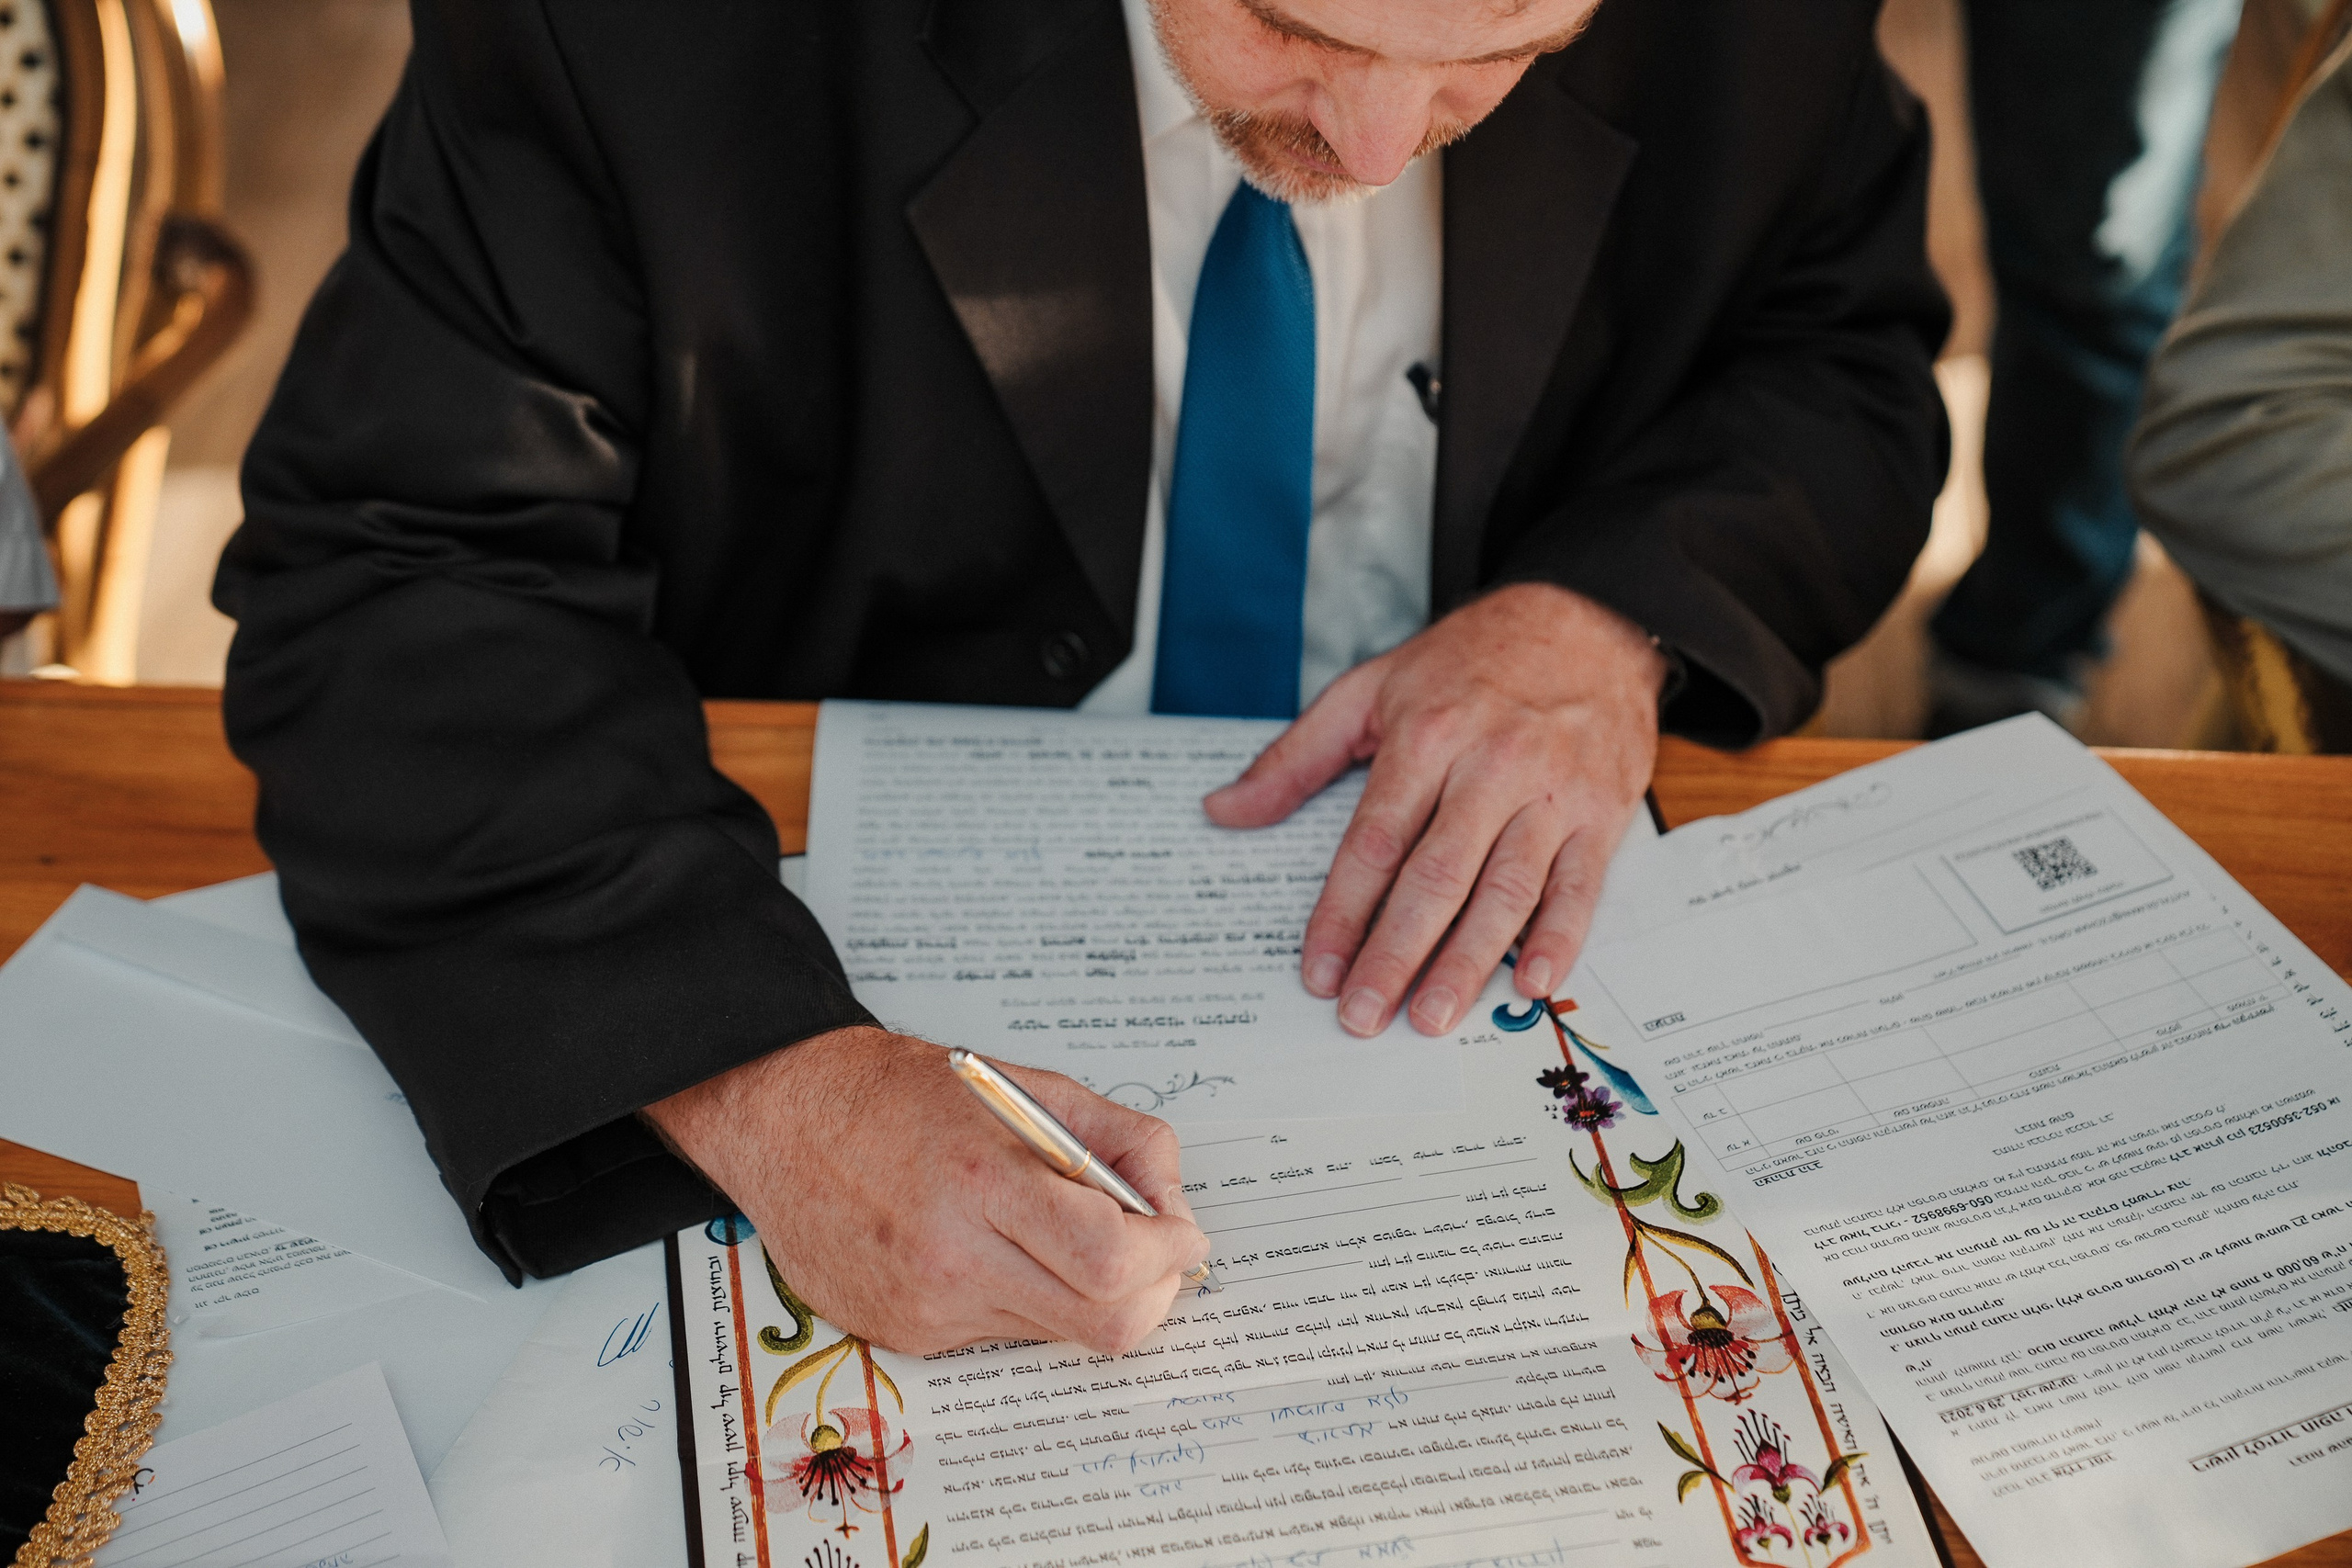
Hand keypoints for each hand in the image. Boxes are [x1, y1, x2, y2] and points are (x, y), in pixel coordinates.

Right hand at [643, 1027, 1209, 1355]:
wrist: (785, 1120)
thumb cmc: (900, 1096)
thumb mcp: (1027, 1085)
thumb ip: (1119, 1138)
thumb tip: (1173, 1205)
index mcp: (984, 1181)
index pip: (1112, 1260)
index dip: (1168, 1253)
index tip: (1181, 1233)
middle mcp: (952, 1259)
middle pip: (1103, 1326)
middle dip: (1151, 1292)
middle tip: (1150, 1251)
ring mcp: (926, 1308)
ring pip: (1057, 1335)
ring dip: (1084, 1292)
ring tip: (1054, 1230)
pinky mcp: (905, 1337)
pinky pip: (1002, 1336)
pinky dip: (1025, 1297)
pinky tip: (991, 1246)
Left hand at [1206, 582, 1666, 1035]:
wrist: (1587, 622)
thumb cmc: (1472, 660)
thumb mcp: (1370, 689)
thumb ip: (1294, 757)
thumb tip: (1224, 810)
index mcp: (1426, 737)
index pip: (1373, 843)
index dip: (1342, 913)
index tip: (1318, 969)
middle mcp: (1490, 766)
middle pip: (1435, 877)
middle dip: (1394, 955)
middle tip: (1363, 1016)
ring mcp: (1551, 792)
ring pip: (1505, 891)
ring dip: (1468, 963)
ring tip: (1431, 1018)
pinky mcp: (1602, 811)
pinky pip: (1580, 886)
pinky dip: (1560, 939)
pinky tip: (1532, 984)